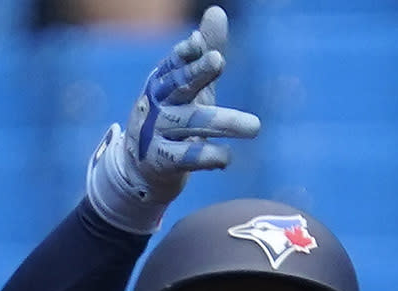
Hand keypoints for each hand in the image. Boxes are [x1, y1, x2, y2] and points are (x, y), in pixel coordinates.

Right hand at [85, 5, 260, 233]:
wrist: (142, 168)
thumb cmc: (172, 119)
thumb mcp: (188, 87)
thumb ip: (204, 54)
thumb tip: (217, 11)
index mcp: (161, 84)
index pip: (172, 65)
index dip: (184, 55)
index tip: (199, 44)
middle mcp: (157, 105)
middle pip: (179, 86)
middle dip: (197, 73)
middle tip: (219, 60)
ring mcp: (157, 134)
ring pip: (192, 123)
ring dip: (224, 122)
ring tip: (256, 126)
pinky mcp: (162, 162)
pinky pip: (187, 158)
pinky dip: (209, 157)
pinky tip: (227, 157)